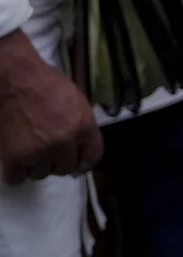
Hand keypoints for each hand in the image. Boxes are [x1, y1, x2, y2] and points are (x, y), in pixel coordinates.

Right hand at [0, 30, 99, 184]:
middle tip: (46, 149)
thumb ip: (81, 124)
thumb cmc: (44, 83)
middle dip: (56, 161)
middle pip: (65, 168)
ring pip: (41, 174)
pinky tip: (15, 159)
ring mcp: (39, 151)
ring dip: (35, 165)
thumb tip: (80, 145)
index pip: (92, 157)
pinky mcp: (14, 157)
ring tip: (28, 147)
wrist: (14, 79)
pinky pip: (16, 179)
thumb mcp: (76, 101)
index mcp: (83, 126)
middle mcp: (64, 142)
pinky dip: (15, 172)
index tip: (76, 163)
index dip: (83, 162)